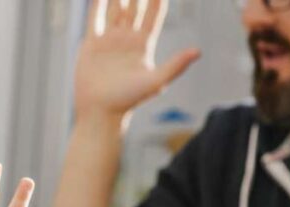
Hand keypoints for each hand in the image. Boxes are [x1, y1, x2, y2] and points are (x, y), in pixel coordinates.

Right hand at [74, 0, 199, 121]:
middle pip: (136, 6)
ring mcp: (109, 40)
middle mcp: (127, 39)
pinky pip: (95, 18)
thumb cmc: (129, 101)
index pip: (154, 13)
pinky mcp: (92, 44)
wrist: (100, 112)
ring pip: (116, 8)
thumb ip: (176, 65)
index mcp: (144, 44)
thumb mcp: (156, 82)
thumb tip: (197, 51)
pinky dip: (97, 4)